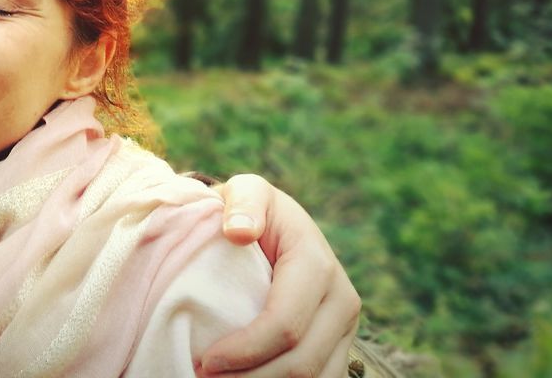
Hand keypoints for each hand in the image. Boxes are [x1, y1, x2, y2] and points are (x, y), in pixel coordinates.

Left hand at [200, 174, 359, 377]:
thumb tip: (239, 232)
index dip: (246, 350)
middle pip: (301, 363)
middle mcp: (342, 300)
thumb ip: (244, 202)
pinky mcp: (338, 346)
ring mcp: (345, 329)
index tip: (206, 360)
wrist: (277, 223)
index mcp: (318, 265)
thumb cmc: (252, 209)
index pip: (285, 324)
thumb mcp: (247, 191)